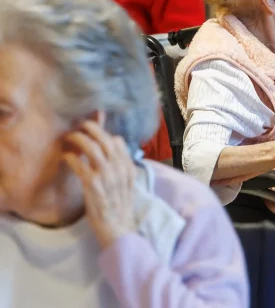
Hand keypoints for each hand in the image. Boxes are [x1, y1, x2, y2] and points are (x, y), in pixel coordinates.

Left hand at [63, 121, 136, 248]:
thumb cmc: (120, 207)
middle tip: (80, 125)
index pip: (118, 142)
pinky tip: (66, 156)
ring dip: (79, 140)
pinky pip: (80, 165)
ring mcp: (107, 177)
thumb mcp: (127, 183)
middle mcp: (119, 169)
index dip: (104, 132)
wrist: (118, 229)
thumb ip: (121, 163)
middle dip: (91, 129)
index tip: (92, 128)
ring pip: (93, 149)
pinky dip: (71, 158)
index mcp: (128, 168)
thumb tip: (116, 142)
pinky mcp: (93, 186)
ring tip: (70, 137)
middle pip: (105, 141)